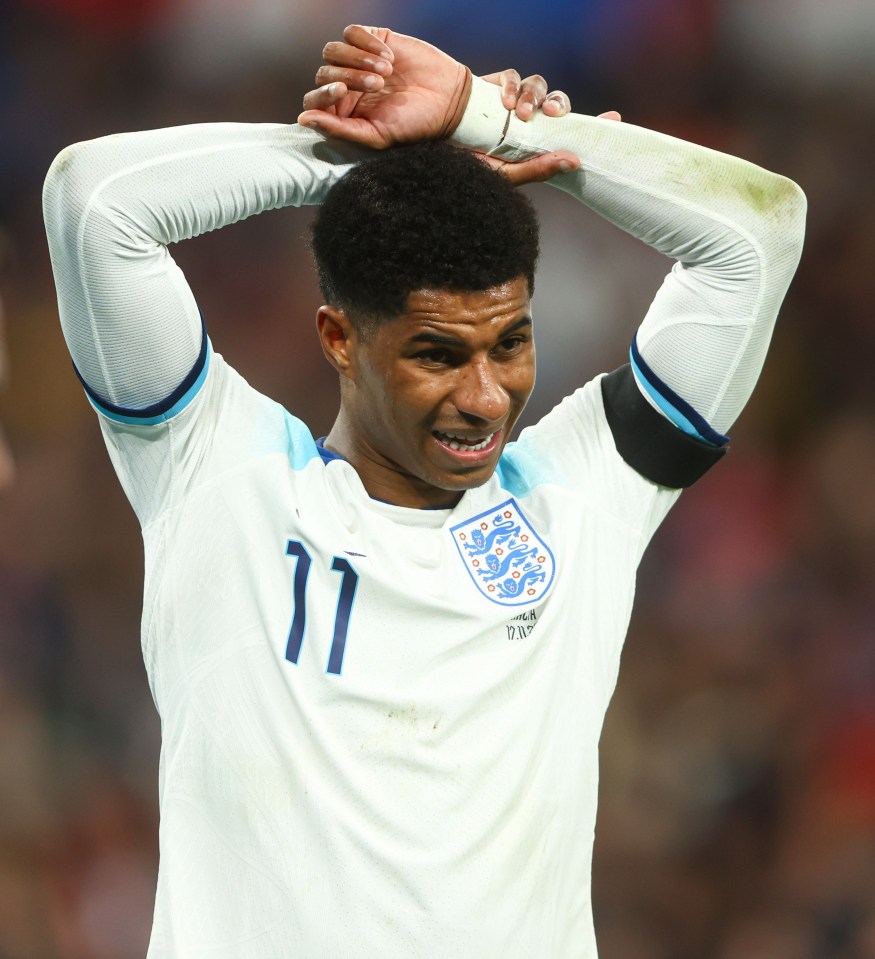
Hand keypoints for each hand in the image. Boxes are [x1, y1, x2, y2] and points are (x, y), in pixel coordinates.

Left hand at [298, 25, 469, 148]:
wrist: (447, 99)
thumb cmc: (413, 124)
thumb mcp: (376, 135)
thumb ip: (338, 129)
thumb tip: (303, 120)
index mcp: (343, 113)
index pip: (313, 100)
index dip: (322, 94)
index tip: (343, 92)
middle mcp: (346, 87)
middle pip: (323, 73)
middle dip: (349, 77)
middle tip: (378, 85)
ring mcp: (357, 61)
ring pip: (332, 50)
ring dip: (358, 59)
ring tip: (386, 72)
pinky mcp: (372, 40)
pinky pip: (352, 32)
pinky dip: (367, 43)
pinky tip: (389, 57)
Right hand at [476, 72, 621, 184]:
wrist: (435, 144)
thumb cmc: (467, 166)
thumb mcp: (504, 174)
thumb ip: (538, 169)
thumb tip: (575, 162)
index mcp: (535, 143)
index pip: (570, 131)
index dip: (592, 125)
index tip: (613, 120)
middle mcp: (527, 122)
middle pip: (557, 102)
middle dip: (559, 104)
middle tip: (553, 115)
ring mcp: (511, 102)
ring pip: (538, 85)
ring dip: (534, 97)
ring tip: (520, 113)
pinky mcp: (494, 85)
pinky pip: (514, 76)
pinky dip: (512, 85)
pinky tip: (505, 102)